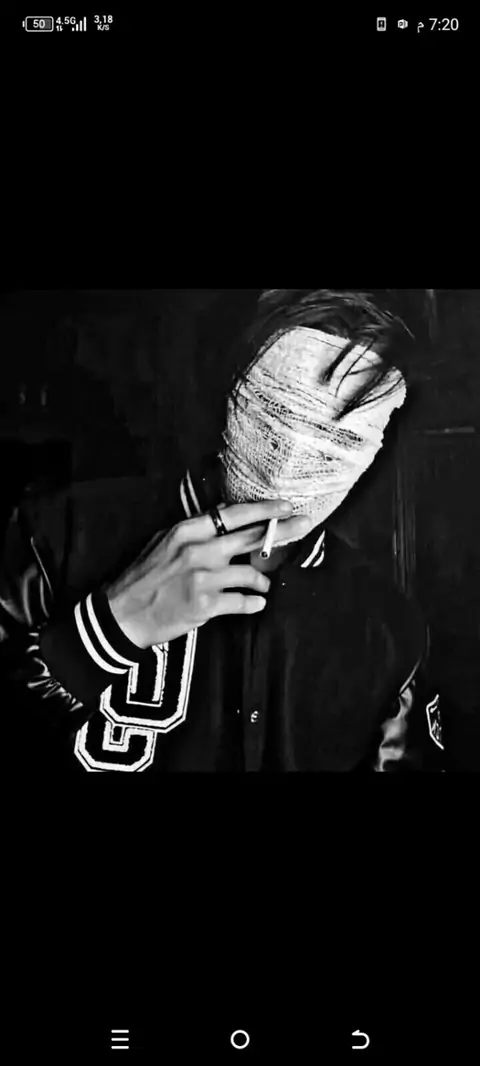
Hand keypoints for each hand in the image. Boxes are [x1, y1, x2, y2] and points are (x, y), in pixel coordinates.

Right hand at [105, 499, 308, 647]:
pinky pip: (243, 601)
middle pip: (251, 537)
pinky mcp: (205, 604)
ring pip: (251, 573)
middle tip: (305, 525)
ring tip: (263, 586)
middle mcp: (198, 550)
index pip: (234, 515)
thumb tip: (225, 511)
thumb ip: (195, 528)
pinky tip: (256, 603)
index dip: (264, 510)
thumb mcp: (164, 542)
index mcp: (188, 531)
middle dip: (283, 531)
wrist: (123, 614)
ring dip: (263, 581)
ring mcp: (203, 577)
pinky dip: (253, 603)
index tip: (286, 505)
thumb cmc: (144, 577)